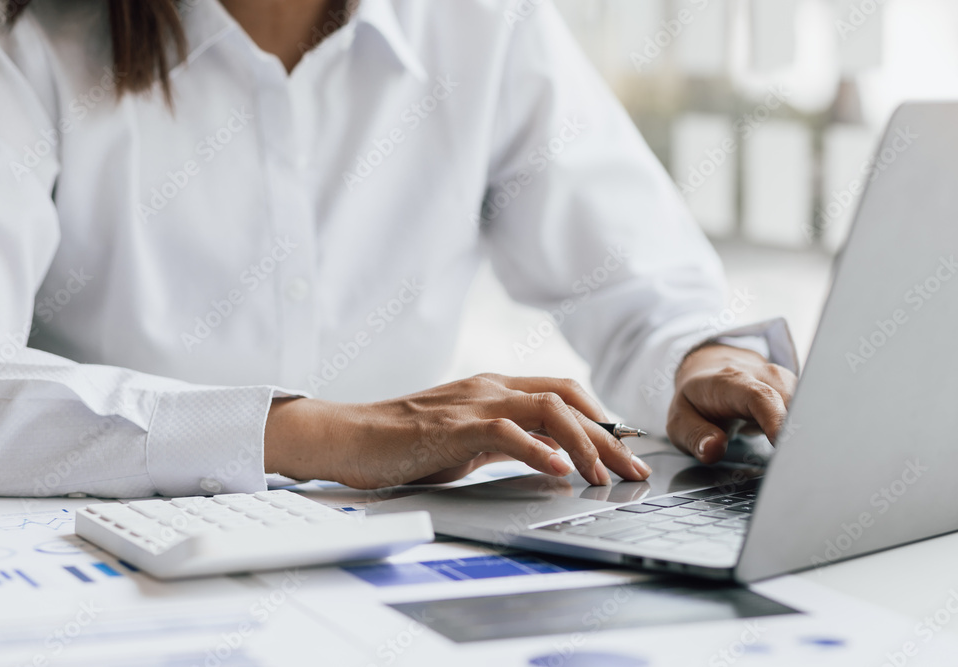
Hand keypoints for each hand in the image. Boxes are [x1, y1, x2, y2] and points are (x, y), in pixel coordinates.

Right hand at [264, 374, 651, 488]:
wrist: (350, 436)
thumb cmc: (403, 443)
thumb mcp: (467, 442)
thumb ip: (507, 443)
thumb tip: (551, 458)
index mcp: (495, 388)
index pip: (563, 393)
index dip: (601, 418)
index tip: (625, 448)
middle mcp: (491, 387)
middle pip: (568, 399)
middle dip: (609, 434)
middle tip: (634, 468)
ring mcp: (474, 403)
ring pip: (549, 409)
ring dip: (585, 442)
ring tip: (604, 474)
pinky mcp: (455, 426)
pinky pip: (508, 432)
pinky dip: (538, 451)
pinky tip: (558, 472)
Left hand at [667, 344, 797, 463]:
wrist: (709, 373)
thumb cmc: (696, 400)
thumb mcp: (679, 420)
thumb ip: (694, 436)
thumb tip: (713, 449)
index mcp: (731, 382)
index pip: (760, 398)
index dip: (775, 421)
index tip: (783, 447)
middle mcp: (763, 376)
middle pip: (792, 402)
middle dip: (797, 434)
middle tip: (794, 467)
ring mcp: (784, 381)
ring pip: (807, 407)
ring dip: (806, 435)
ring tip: (800, 462)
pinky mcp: (796, 391)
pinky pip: (809, 411)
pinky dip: (808, 432)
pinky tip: (803, 451)